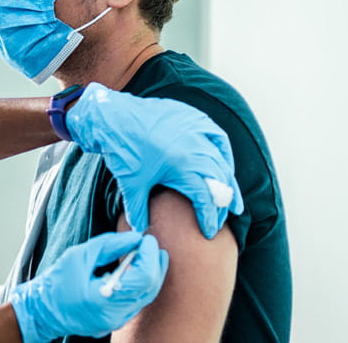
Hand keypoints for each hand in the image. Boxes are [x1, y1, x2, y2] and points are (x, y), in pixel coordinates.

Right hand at [9, 232, 167, 342]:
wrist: (43, 310)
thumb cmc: (57, 281)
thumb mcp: (80, 255)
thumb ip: (110, 245)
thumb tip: (136, 237)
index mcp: (103, 298)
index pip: (143, 278)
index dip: (149, 255)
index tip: (146, 239)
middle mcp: (114, 315)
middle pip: (150, 288)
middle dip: (154, 262)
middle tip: (149, 243)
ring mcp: (116, 321)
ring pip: (147, 295)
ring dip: (150, 272)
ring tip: (145, 252)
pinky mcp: (116, 321)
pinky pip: (137, 301)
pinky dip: (141, 282)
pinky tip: (135, 268)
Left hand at [66, 82, 243, 236]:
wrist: (113, 115)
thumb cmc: (123, 150)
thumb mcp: (131, 185)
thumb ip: (138, 212)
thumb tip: (139, 232)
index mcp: (183, 165)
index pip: (206, 198)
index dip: (210, 217)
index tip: (209, 232)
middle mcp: (196, 146)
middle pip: (219, 181)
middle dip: (221, 205)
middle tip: (221, 220)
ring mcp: (197, 129)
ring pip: (222, 161)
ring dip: (229, 183)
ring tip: (233, 203)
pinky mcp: (193, 117)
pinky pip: (218, 137)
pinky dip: (224, 154)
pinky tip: (225, 166)